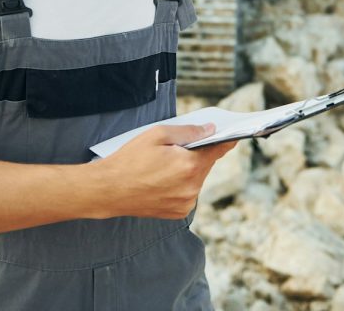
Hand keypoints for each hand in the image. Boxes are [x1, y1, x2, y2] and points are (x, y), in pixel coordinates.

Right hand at [93, 123, 238, 219]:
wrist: (109, 190)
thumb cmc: (131, 159)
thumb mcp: (158, 134)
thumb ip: (188, 132)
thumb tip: (210, 130)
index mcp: (189, 166)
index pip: (217, 150)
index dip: (225, 141)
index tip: (234, 136)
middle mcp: (191, 187)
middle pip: (205, 164)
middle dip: (197, 154)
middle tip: (179, 148)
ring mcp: (185, 203)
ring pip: (196, 179)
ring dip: (188, 170)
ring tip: (165, 165)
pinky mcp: (178, 213)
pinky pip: (187, 193)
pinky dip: (181, 184)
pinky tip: (163, 179)